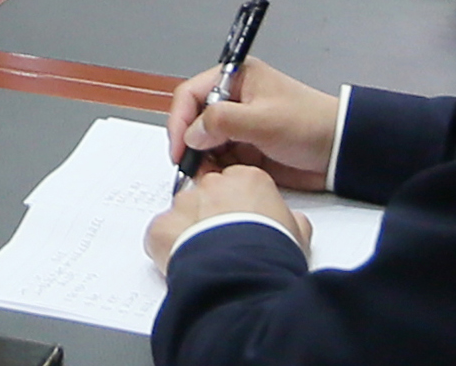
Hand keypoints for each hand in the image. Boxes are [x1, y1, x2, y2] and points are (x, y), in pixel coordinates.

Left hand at [145, 165, 305, 272]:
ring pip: (181, 213)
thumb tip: (293, 223)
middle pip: (207, 194)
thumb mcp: (296, 233)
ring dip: (189, 231)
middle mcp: (213, 184)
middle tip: (223, 242)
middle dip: (212, 216)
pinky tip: (184, 263)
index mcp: (247, 180)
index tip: (240, 223)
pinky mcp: (161, 226)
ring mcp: (184, 203)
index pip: (236, 184)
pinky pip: (159, 234)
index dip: (238, 207)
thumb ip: (290, 219)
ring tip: (205, 257)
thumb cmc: (270, 254)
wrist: (244, 277)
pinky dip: (167, 248)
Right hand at [165, 59, 336, 190]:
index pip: (191, 94)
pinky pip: (218, 160)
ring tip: (209, 176)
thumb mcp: (263, 120)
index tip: (179, 148)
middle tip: (191, 167)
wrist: (338, 151)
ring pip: (204, 144)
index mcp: (237, 79)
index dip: (180, 121)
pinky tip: (220, 179)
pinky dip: (215, 171)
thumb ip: (223, 122)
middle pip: (193, 120)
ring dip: (202, 161)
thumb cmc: (310, 124)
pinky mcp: (245, 149)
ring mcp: (239, 126)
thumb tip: (192, 134)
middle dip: (190, 144)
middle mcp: (234, 100)